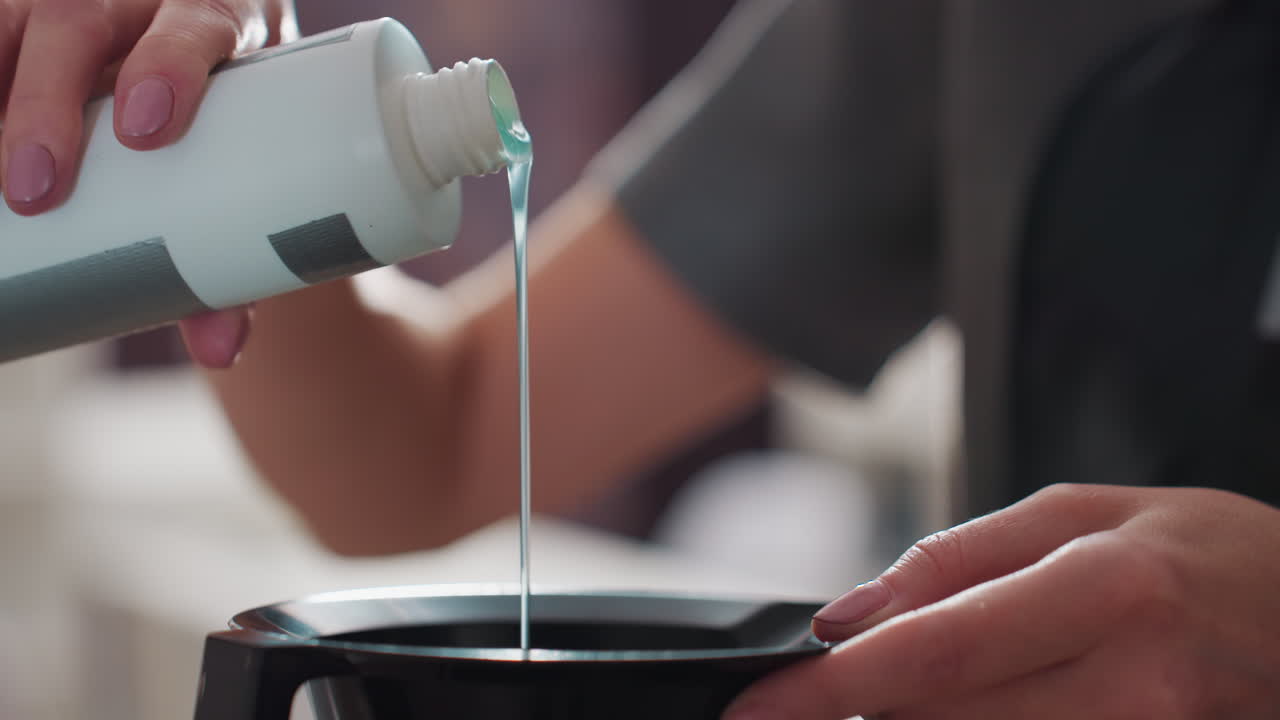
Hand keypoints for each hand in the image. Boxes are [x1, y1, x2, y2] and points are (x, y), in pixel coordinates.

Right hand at [1, 0, 295, 365]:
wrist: (210, 56)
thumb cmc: (231, 116)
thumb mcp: (244, 165)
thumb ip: (236, 255)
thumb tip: (222, 352)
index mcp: (218, 19)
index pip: (194, 27)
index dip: (170, 66)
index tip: (148, 128)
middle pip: (81, 19)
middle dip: (48, 102)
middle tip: (34, 186)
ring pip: (16, 17)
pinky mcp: (22, 12)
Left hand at [725, 484, 1279, 718]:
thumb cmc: (1206, 551)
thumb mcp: (1083, 513)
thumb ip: (958, 560)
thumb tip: (848, 615)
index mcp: (1106, 587)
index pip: (934, 649)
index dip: (828, 687)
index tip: (758, 707)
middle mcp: (1134, 681)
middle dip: (869, 710)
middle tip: (836, 692)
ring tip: (925, 686)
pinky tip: (981, 705)